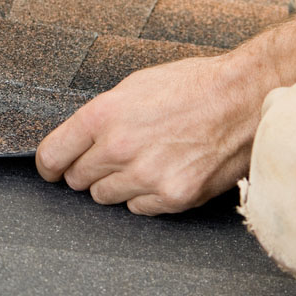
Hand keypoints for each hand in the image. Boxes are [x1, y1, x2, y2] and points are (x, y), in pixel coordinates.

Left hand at [35, 53, 263, 214]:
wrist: (246, 99)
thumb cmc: (193, 86)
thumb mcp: (133, 87)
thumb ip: (100, 117)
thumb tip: (77, 140)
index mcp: (102, 115)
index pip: (52, 156)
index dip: (49, 165)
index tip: (53, 169)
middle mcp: (119, 148)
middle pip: (77, 180)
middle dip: (87, 170)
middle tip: (110, 158)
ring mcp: (146, 176)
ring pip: (105, 197)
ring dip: (117, 184)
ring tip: (144, 161)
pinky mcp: (174, 196)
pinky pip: (139, 208)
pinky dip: (146, 196)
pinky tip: (165, 172)